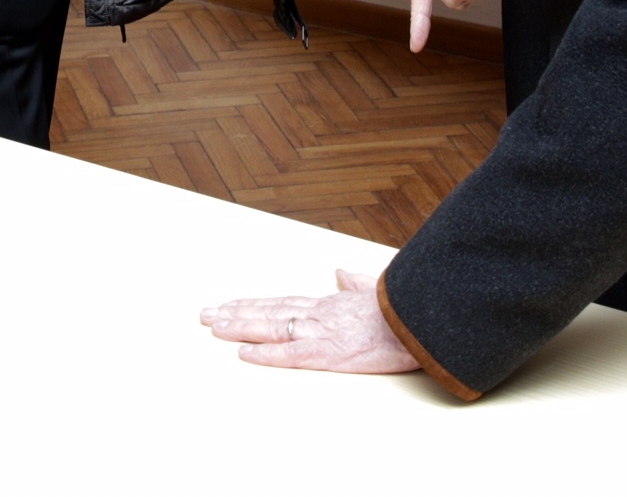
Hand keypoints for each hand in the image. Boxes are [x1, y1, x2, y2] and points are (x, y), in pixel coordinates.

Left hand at [201, 270, 420, 372]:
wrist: (421, 316)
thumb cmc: (403, 307)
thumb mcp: (376, 290)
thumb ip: (357, 282)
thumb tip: (343, 271)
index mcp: (328, 304)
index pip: (282, 303)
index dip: (253, 304)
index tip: (230, 303)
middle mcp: (318, 315)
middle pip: (268, 312)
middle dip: (234, 313)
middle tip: (204, 313)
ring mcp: (321, 333)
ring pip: (271, 328)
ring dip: (239, 327)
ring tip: (212, 325)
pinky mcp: (330, 353)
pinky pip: (291, 355)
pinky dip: (266, 355)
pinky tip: (243, 353)